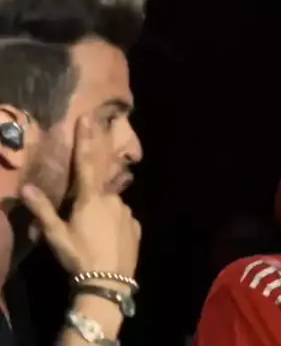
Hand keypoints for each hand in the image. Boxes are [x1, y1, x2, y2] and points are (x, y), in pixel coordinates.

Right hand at [19, 116, 140, 278]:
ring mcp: (127, 213)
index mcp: (90, 198)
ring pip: (110, 205)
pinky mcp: (136, 227)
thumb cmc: (79, 256)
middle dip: (91, 188)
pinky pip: (121, 219)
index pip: (86, 162)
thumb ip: (42, 210)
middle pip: (99, 185)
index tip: (88, 117)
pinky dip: (112, 225)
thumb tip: (24, 188)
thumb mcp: (55, 235)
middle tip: (85, 204)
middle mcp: (112, 199)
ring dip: (100, 213)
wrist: (109, 283)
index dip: (85, 139)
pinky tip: (105, 240)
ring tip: (91, 236)